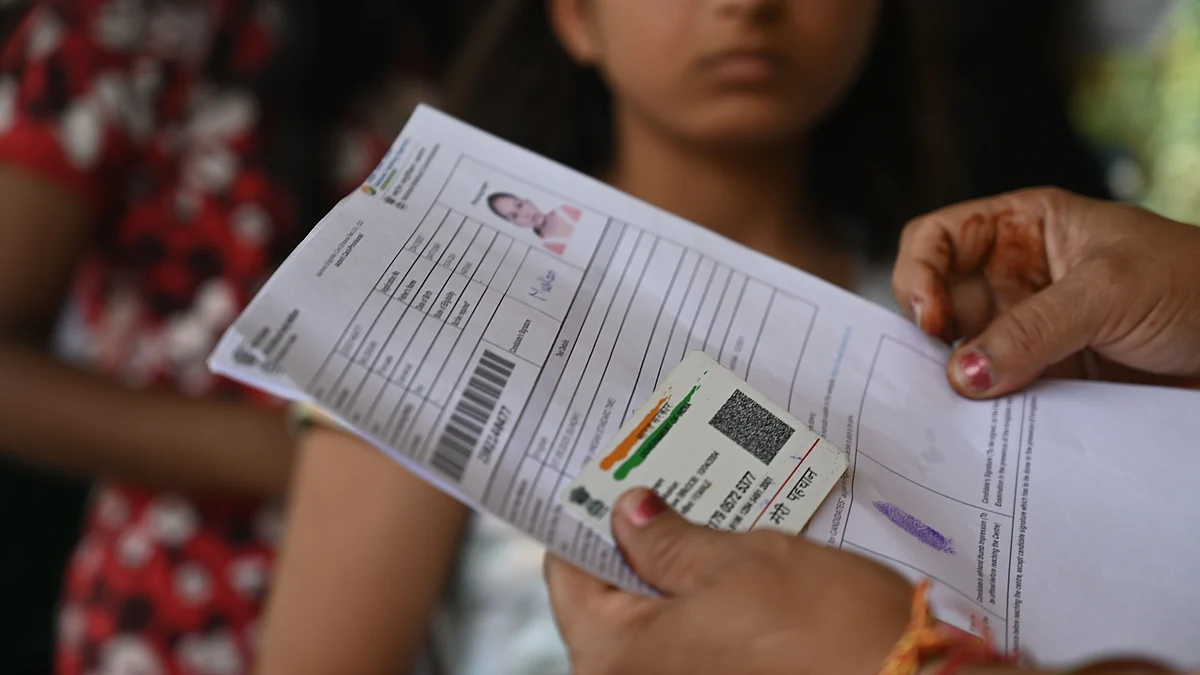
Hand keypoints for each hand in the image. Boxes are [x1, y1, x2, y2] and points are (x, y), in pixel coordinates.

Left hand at [544, 488, 911, 674]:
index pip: (568, 576)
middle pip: (611, 598)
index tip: (603, 477)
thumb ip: (666, 538)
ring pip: (657, 617)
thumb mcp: (735, 561)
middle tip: (658, 480)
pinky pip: (693, 640)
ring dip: (675, 567)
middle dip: (636, 539)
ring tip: (701, 508)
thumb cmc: (823, 630)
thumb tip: (627, 513)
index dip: (585, 520)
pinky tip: (732, 556)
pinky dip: (705, 600)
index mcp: (615, 658)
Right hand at [892, 188, 1199, 397]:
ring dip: (957, 383)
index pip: (937, 240)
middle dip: (928, 340)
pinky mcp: (1049, 378)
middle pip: (941, 303)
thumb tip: (962, 376)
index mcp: (1023, 230)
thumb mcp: (1110, 291)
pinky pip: (1001, 395)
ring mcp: (1030, 331)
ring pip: (966, 355)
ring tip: (957, 414)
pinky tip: (990, 431)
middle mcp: (1016, 278)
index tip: (931, 322)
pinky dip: (990, 414)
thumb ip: (1033, 330)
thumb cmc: (1194, 283)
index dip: (919, 275)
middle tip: (927, 380)